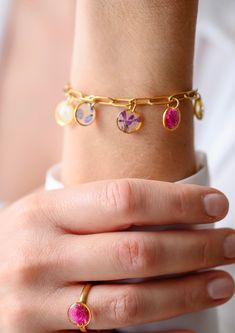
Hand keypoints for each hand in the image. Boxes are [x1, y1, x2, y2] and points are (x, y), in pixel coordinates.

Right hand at [0, 178, 233, 331]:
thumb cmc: (25, 238)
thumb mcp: (50, 211)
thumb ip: (97, 210)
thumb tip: (167, 212)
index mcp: (44, 213)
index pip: (124, 199)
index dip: (178, 202)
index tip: (216, 204)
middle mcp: (39, 257)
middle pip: (136, 252)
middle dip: (195, 248)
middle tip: (231, 243)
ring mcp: (37, 306)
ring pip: (131, 302)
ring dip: (187, 292)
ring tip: (223, 281)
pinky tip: (190, 330)